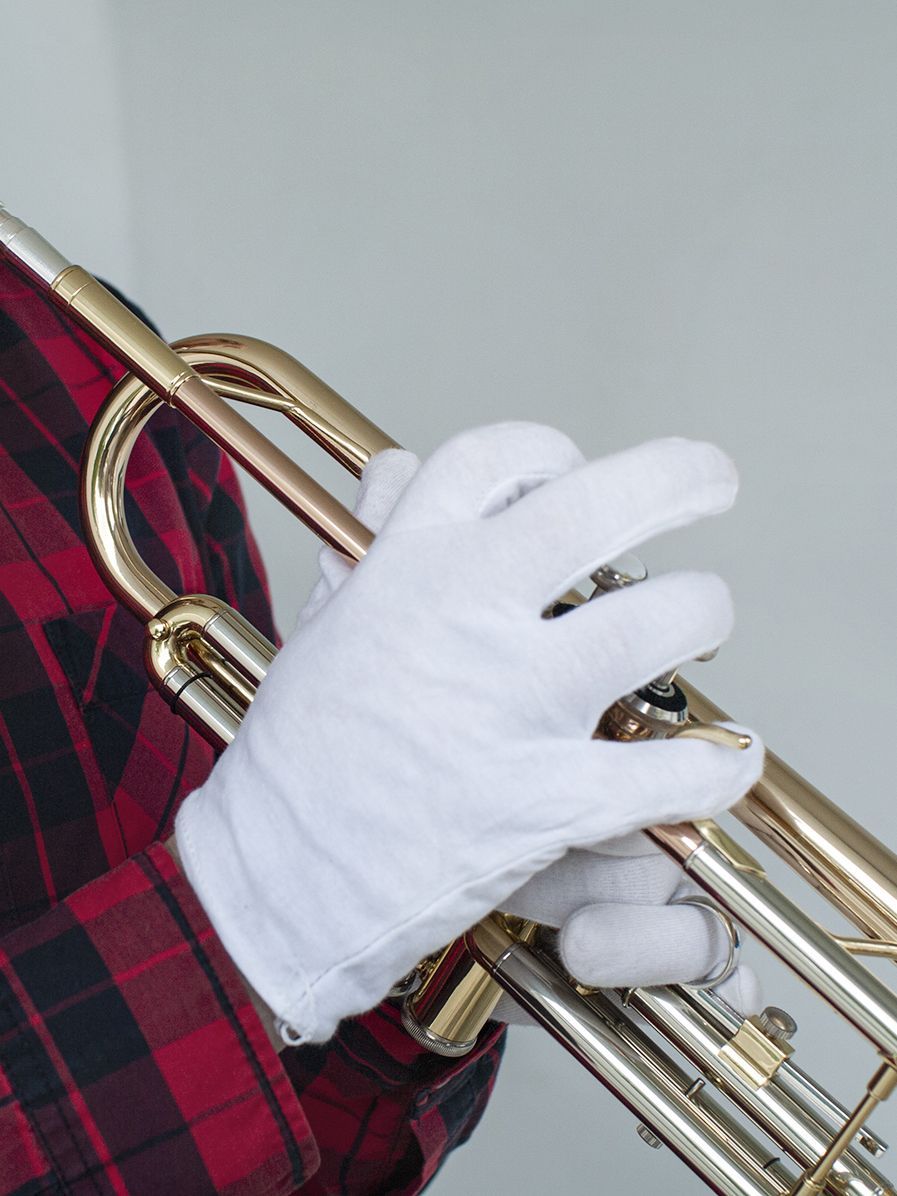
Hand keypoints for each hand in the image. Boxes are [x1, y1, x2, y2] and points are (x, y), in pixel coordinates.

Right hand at [175, 424, 763, 1043]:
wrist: (281, 879)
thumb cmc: (299, 758)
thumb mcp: (320, 625)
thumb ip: (371, 542)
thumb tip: (397, 469)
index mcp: (406, 566)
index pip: (494, 457)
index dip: (546, 451)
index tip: (571, 471)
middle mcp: (466, 611)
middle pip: (600, 502)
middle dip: (679, 478)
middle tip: (710, 480)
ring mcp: (513, 702)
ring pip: (662, 617)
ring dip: (701, 612)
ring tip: (702, 622)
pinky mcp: (546, 797)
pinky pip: (668, 772)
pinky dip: (715, 766)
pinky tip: (727, 760)